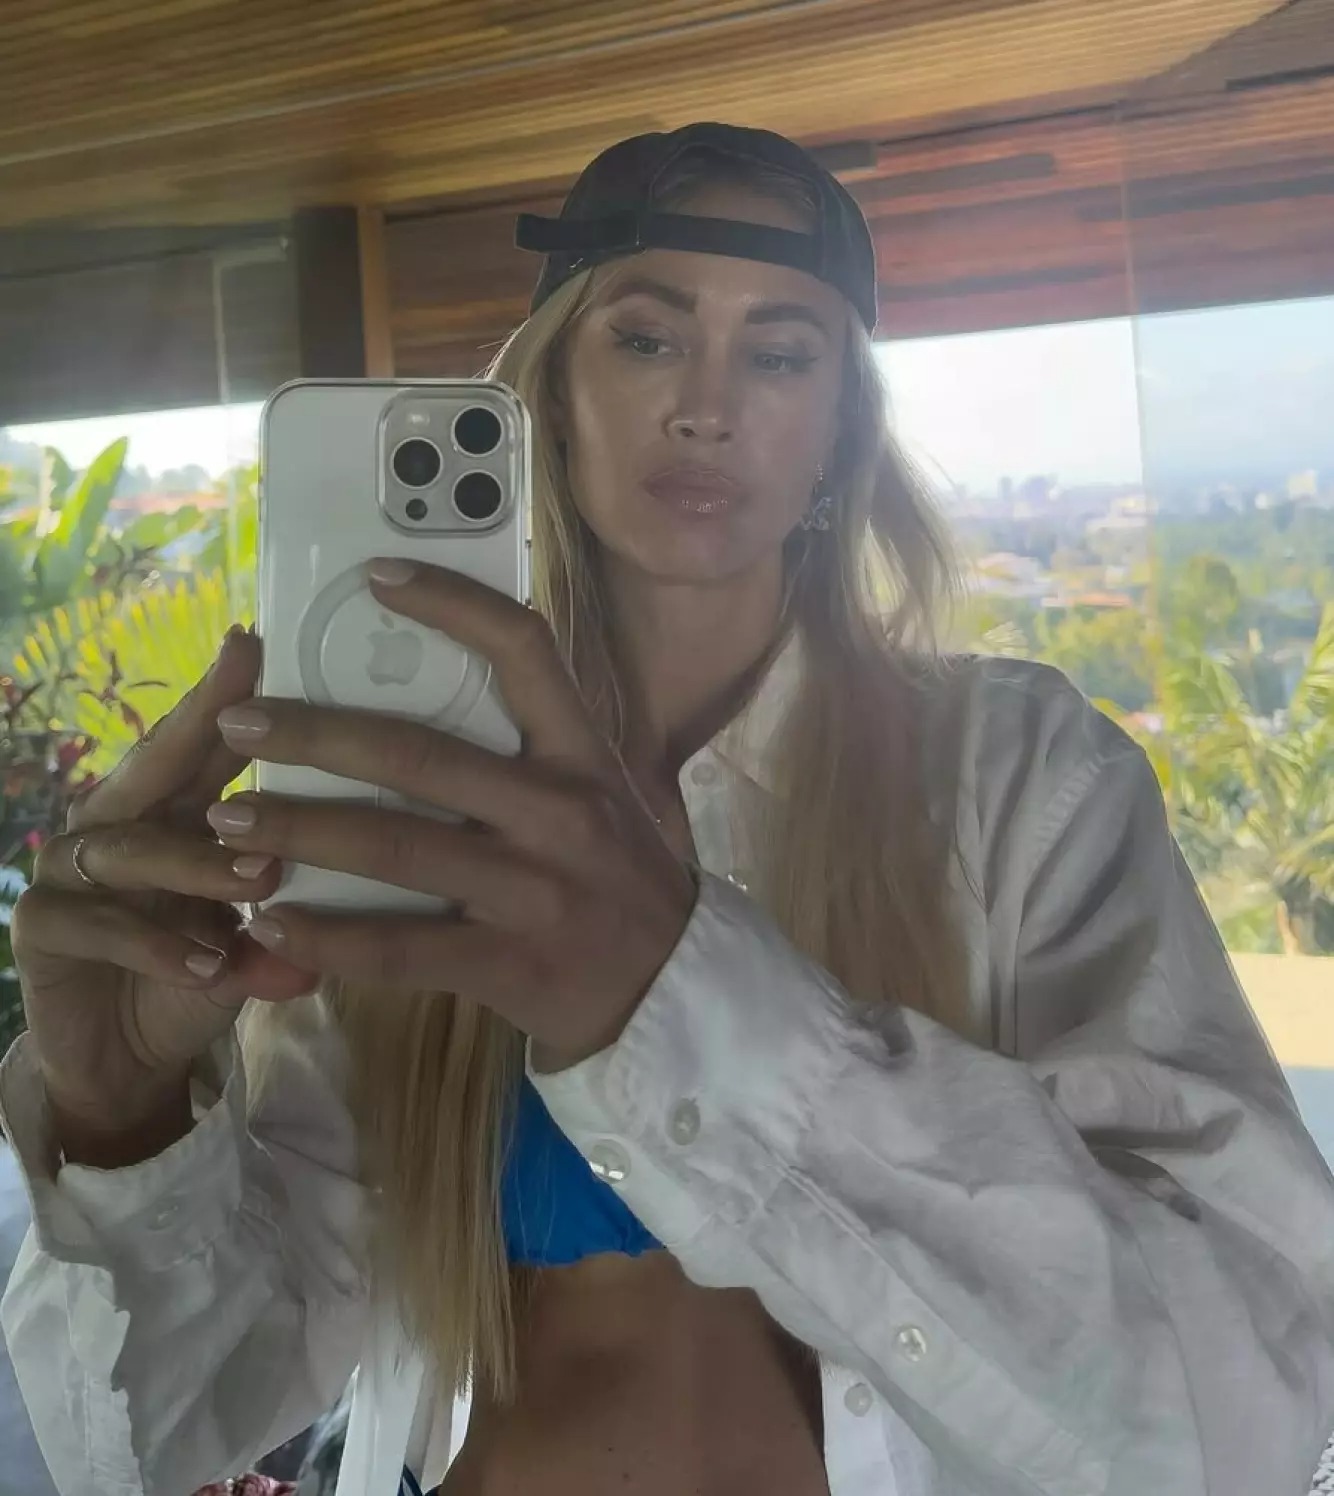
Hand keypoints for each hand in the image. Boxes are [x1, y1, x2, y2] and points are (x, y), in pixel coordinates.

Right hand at [10, 628, 320, 1135]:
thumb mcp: (257, 951)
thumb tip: (323, 955)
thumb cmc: (201, 977)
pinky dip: (156, 943)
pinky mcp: (42, 926)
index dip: (226, 695)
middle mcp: (119, 824)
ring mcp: (71, 870)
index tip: (257, 642)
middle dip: (198, 727)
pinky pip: (97, 922)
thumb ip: (284, 938)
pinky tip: (209, 963)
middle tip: (246, 706)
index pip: (205, 745)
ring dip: (199, 864)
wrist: (127, 1061)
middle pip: (153, 764)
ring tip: (261, 881)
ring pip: (131, 848)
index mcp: (175, 811)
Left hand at [212, 561, 697, 1071]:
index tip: (378, 577)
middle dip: (317, 735)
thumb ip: (531, 752)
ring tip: (228, 821)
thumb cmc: (620, 877)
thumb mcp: (600, 795)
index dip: (451, 605)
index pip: (524, 652)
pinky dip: (326, 936)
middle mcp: (559, 811)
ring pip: (393, 848)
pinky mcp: (507, 964)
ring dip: (298, 831)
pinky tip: (271, 924)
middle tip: (241, 723)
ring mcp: (532, 891)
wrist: (673, 989)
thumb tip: (418, 694)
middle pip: (420, 756)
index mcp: (583, 755)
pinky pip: (399, 949)